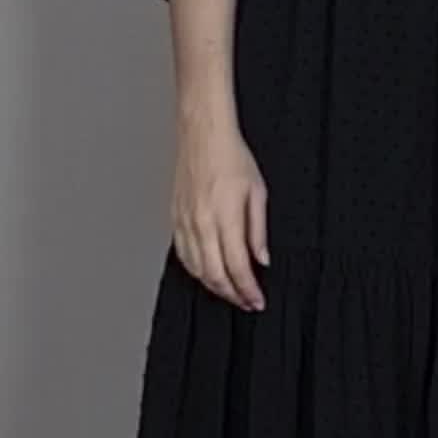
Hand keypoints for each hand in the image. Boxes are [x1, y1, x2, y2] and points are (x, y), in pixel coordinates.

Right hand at [172, 113, 269, 312]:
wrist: (203, 135)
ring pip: (196, 269)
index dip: (248, 290)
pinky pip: (182, 255)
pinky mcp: (175, 218)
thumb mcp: (257, 192)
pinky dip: (196, 270)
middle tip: (245, 302)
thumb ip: (258, 231)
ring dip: (214, 286)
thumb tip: (262, 259)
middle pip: (214, 275)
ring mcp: (185, 222)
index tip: (256, 300)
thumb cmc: (231, 156)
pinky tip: (206, 273)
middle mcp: (202, 224)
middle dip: (232, 294)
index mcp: (225, 217)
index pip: (237, 267)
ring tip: (229, 291)